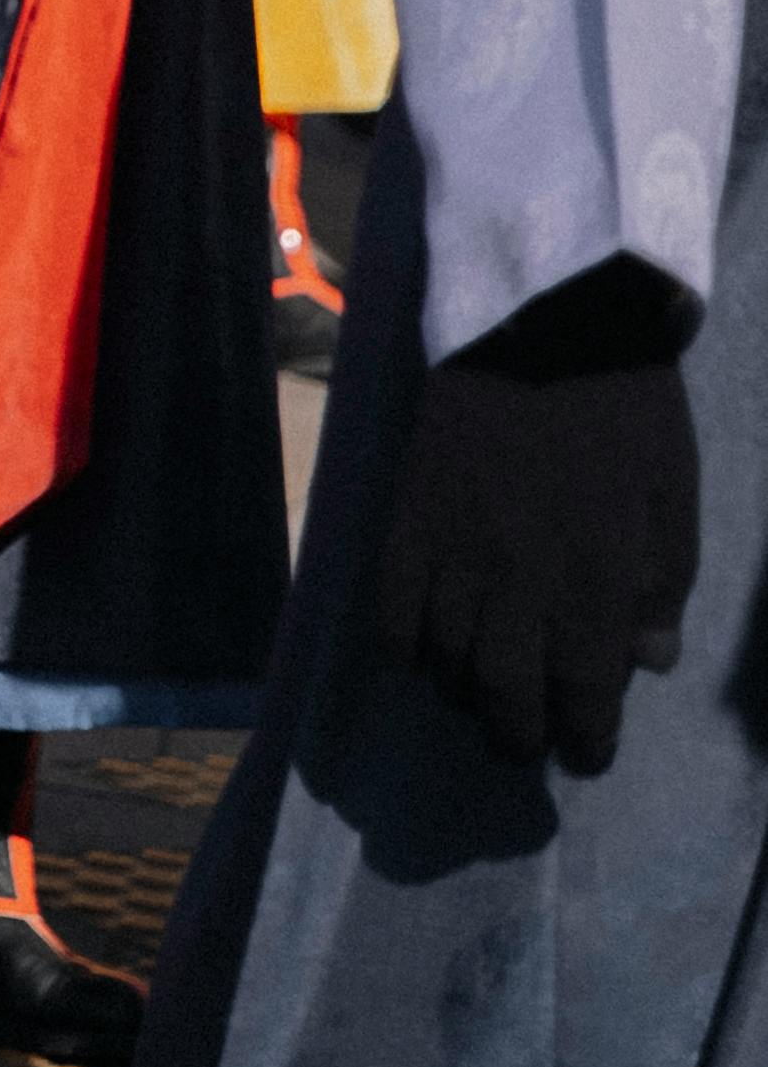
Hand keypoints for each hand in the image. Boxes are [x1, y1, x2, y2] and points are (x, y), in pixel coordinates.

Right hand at [377, 257, 698, 774]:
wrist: (547, 317)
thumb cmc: (626, 409)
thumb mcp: (675, 499)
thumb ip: (664, 587)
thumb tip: (647, 661)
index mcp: (595, 582)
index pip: (585, 697)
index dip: (586, 739)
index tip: (586, 749)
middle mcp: (519, 581)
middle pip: (505, 694)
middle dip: (518, 732)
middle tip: (526, 736)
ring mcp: (456, 547)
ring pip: (447, 658)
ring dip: (463, 693)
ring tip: (478, 696)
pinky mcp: (410, 512)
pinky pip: (391, 604)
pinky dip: (402, 642)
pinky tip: (422, 649)